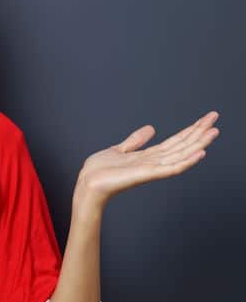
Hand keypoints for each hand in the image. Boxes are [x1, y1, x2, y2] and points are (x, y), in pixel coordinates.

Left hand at [76, 110, 220, 207]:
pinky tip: (200, 152)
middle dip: (199, 131)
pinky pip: (171, 168)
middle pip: (182, 145)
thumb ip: (136, 141)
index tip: (205, 118)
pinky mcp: (147, 175)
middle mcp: (154, 162)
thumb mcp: (119, 150)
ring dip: (198, 143)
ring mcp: (152, 169)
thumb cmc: (99, 172)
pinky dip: (187, 161)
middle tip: (215, 117)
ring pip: (181, 154)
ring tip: (214, 132)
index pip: (175, 141)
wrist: (87, 184)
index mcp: (148, 156)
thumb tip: (152, 128)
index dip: (190, 129)